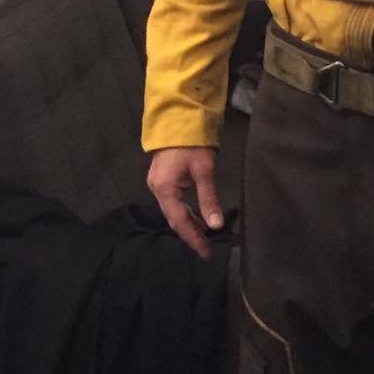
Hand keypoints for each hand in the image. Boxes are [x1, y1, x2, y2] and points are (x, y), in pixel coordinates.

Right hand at [146, 145, 223, 260]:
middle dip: (190, 235)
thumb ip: (209, 199)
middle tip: (207, 249)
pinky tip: (197, 218)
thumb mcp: (204, 171)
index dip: (194, 239)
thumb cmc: (193, 144)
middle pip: (174, 219)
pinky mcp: (162, 180)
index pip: (180, 221)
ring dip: (188, 224)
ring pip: (172, 212)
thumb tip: (216, 226)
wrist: (179, 119)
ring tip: (205, 237)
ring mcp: (157, 185)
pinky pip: (173, 204)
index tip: (206, 253)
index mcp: (165, 189)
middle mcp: (157, 189)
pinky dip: (185, 213)